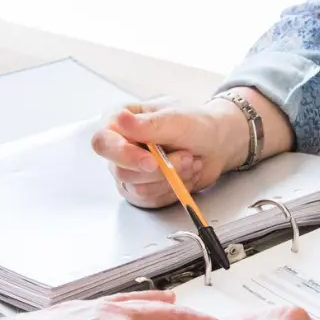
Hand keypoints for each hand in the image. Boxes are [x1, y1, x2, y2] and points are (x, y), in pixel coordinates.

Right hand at [91, 99, 248, 208]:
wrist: (217, 144)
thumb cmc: (197, 125)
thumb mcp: (177, 119)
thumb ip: (149, 124)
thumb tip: (120, 119)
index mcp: (119, 120)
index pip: (103, 142)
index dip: (124, 155)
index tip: (152, 161)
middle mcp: (119, 146)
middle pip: (121, 171)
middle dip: (160, 170)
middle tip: (186, 156)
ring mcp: (128, 169)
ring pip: (138, 189)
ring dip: (171, 178)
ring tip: (189, 161)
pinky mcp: (140, 188)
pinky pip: (149, 200)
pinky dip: (172, 190)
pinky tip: (183, 175)